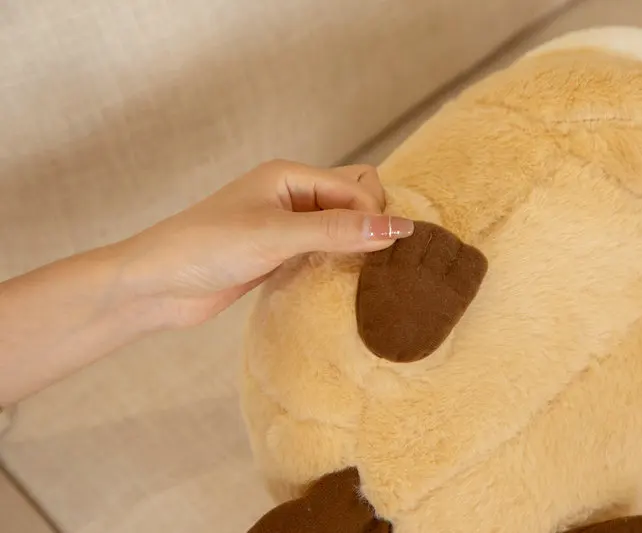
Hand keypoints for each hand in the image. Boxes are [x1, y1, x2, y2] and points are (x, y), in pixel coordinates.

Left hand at [116, 159, 414, 327]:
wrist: (156, 285)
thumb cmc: (207, 247)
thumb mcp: (277, 235)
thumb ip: (338, 230)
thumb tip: (398, 228)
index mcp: (290, 175)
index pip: (356, 186)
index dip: (374, 215)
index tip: (386, 250)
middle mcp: (291, 196)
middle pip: (352, 201)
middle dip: (370, 225)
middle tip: (381, 261)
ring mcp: (284, 227)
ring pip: (338, 228)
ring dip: (355, 247)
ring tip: (370, 276)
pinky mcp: (278, 255)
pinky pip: (321, 252)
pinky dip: (337, 264)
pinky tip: (344, 284)